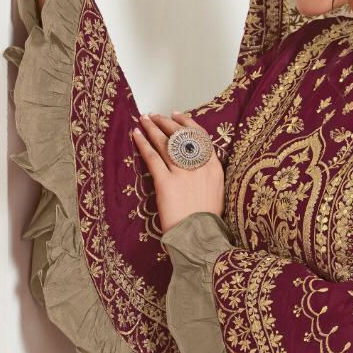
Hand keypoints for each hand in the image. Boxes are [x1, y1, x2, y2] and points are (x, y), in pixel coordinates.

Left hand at [131, 112, 224, 233]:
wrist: (199, 237)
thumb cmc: (205, 219)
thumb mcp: (215, 192)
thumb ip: (207, 174)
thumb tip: (194, 162)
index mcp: (214, 167)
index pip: (200, 137)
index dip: (186, 123)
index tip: (176, 115)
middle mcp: (199, 166)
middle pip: (181, 136)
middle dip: (166, 122)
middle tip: (154, 116)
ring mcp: (183, 173)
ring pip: (165, 143)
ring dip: (152, 128)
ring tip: (143, 120)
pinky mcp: (166, 182)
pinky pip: (152, 157)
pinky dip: (143, 144)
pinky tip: (136, 135)